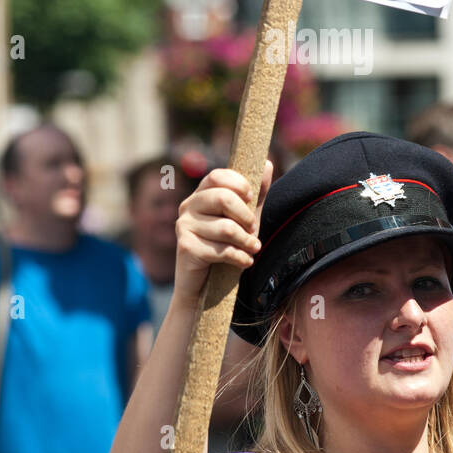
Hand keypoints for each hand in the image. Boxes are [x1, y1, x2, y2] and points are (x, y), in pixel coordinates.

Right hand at [174, 160, 272, 302]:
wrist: (203, 289)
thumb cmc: (224, 248)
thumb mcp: (243, 219)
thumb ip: (255, 194)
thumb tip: (267, 163)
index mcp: (200, 195)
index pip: (217, 176)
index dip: (238, 184)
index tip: (250, 198)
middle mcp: (187, 207)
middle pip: (223, 198)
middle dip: (246, 216)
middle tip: (253, 230)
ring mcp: (184, 227)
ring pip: (226, 228)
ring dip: (247, 242)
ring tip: (252, 248)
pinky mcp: (186, 248)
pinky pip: (221, 250)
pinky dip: (240, 258)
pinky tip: (244, 262)